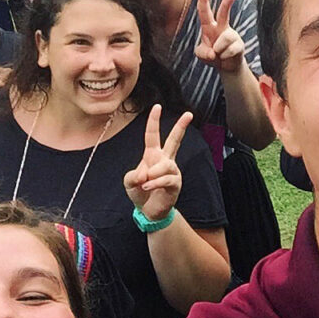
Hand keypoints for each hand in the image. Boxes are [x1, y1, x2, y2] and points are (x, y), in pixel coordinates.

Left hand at [124, 104, 191, 220]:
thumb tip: (145, 174)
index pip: (153, 135)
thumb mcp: (129, 182)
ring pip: (166, 165)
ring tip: (145, 183)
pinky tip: (147, 187)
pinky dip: (155, 183)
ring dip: (153, 173)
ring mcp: (172, 171)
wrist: (149, 211)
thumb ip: (133, 175)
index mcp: (152, 155)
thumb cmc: (140, 192)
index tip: (157, 106)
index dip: (154, 121)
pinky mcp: (175, 184)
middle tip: (189, 114)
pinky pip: (166, 179)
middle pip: (174, 140)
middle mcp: (165, 160)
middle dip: (181, 127)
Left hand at [194, 0, 244, 72]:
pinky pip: (230, 50)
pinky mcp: (240, 45)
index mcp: (209, 26)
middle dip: (227, 4)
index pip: (205, 11)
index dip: (204, 0)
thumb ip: (202, 52)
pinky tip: (225, 57)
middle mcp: (221, 27)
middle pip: (223, 14)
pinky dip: (224, 57)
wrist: (227, 66)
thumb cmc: (213, 55)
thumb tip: (213, 52)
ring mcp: (232, 35)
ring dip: (218, 50)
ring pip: (225, 38)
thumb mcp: (201, 54)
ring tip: (218, 54)